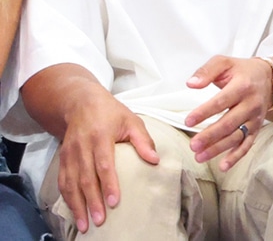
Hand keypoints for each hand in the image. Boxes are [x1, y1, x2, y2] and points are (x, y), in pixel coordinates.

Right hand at [57, 91, 157, 233]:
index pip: (104, 164)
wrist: (80, 103)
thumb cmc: (111, 113)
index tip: (114, 201)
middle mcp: (82, 146)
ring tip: (85, 224)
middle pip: (86, 178)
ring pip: (71, 183)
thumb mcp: (131, 121)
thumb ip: (143, 141)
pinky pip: (63, 182)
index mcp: (100, 136)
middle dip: (92, 201)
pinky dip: (68, 199)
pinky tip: (75, 212)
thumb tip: (155, 160)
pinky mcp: (62, 159)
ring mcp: (69, 154)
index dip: (108, 184)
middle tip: (100, 220)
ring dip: (77, 205)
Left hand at [184, 55, 272, 170]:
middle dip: (210, 136)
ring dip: (218, 149)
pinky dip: (236, 156)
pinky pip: (247, 144)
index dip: (204, 112)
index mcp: (242, 86)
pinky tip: (223, 166)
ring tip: (199, 156)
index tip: (188, 121)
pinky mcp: (257, 128)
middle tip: (193, 145)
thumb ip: (206, 71)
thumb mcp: (224, 63)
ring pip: (236, 136)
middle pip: (229, 123)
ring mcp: (255, 118)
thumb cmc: (242, 71)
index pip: (222, 101)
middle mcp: (251, 104)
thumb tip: (191, 84)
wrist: (270, 79)